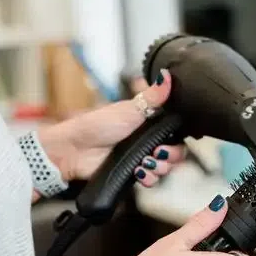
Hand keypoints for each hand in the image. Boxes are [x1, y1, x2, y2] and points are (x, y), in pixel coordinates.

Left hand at [37, 68, 185, 186]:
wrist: (77, 149)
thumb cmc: (98, 125)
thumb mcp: (130, 108)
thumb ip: (153, 96)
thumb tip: (167, 75)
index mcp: (150, 124)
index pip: (177, 134)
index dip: (178, 139)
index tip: (169, 139)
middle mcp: (149, 142)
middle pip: (176, 154)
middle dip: (170, 156)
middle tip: (157, 152)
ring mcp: (142, 158)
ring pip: (165, 169)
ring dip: (159, 168)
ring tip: (144, 162)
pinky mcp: (134, 173)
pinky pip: (152, 181)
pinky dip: (148, 179)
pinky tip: (138, 172)